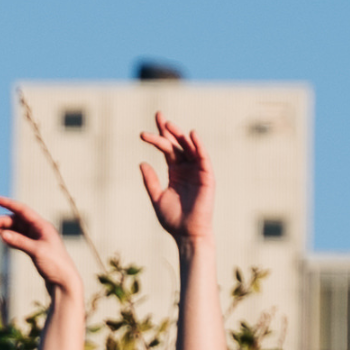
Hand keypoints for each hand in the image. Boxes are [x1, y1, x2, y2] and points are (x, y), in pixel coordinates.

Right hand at [0, 195, 81, 299]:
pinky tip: (1, 237)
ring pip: (16, 229)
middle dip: (0, 221)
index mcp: (42, 226)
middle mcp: (40, 230)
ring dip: (3, 228)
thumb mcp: (36, 252)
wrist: (64, 282)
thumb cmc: (55, 265)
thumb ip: (20, 242)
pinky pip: (19, 238)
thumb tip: (2, 234)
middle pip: (16, 220)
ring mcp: (37, 239)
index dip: (7, 203)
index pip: (22, 210)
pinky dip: (9, 236)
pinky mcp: (35, 249)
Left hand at [137, 114, 211, 240]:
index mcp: (175, 172)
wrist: (187, 233)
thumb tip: (141, 162)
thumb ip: (150, 181)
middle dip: (168, 129)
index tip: (142, 134)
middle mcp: (187, 168)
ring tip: (168, 124)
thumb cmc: (174, 219)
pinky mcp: (207, 176)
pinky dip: (199, 145)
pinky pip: (204, 158)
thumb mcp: (157, 197)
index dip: (157, 139)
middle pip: (178, 144)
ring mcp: (198, 171)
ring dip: (180, 134)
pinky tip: (191, 134)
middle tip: (158, 115)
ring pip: (190, 147)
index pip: (166, 150)